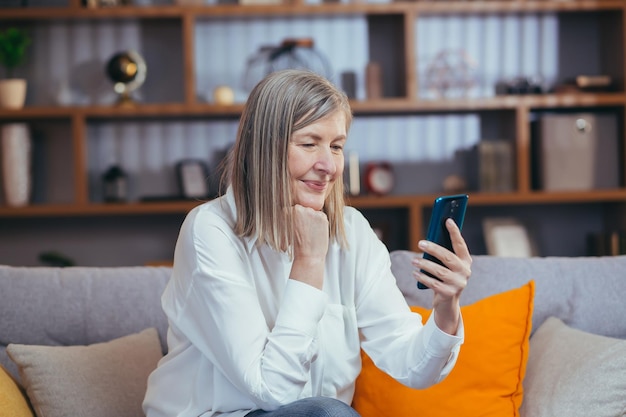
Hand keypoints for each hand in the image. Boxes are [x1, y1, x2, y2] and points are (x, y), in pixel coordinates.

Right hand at [289, 204, 328, 289]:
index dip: (296, 218)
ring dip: (312, 219)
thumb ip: (291, 217)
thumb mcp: (288, 228)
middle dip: (305, 217)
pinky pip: (321, 215)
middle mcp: (299, 209)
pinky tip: (316, 231)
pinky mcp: (321, 216)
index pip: (294, 209)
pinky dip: (320, 222)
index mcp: (288, 211)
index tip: (297, 225)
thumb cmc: (297, 245)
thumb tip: (294, 209)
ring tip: (310, 232)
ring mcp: (311, 212)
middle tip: (304, 229)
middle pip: (304, 209)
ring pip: (313, 212)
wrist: (308, 255)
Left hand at [412, 218, 471, 333]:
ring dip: (424, 264)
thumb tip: (428, 240)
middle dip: (433, 249)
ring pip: (439, 271)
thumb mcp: (446, 266)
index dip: (455, 232)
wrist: (447, 303)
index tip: (447, 220)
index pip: (460, 244)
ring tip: (413, 260)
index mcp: (466, 261)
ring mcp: (458, 284)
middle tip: (420, 243)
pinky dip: (422, 277)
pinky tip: (415, 273)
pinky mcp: (449, 294)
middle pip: (448, 257)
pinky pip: (433, 283)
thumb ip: (442, 254)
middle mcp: (465, 272)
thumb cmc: (444, 278)